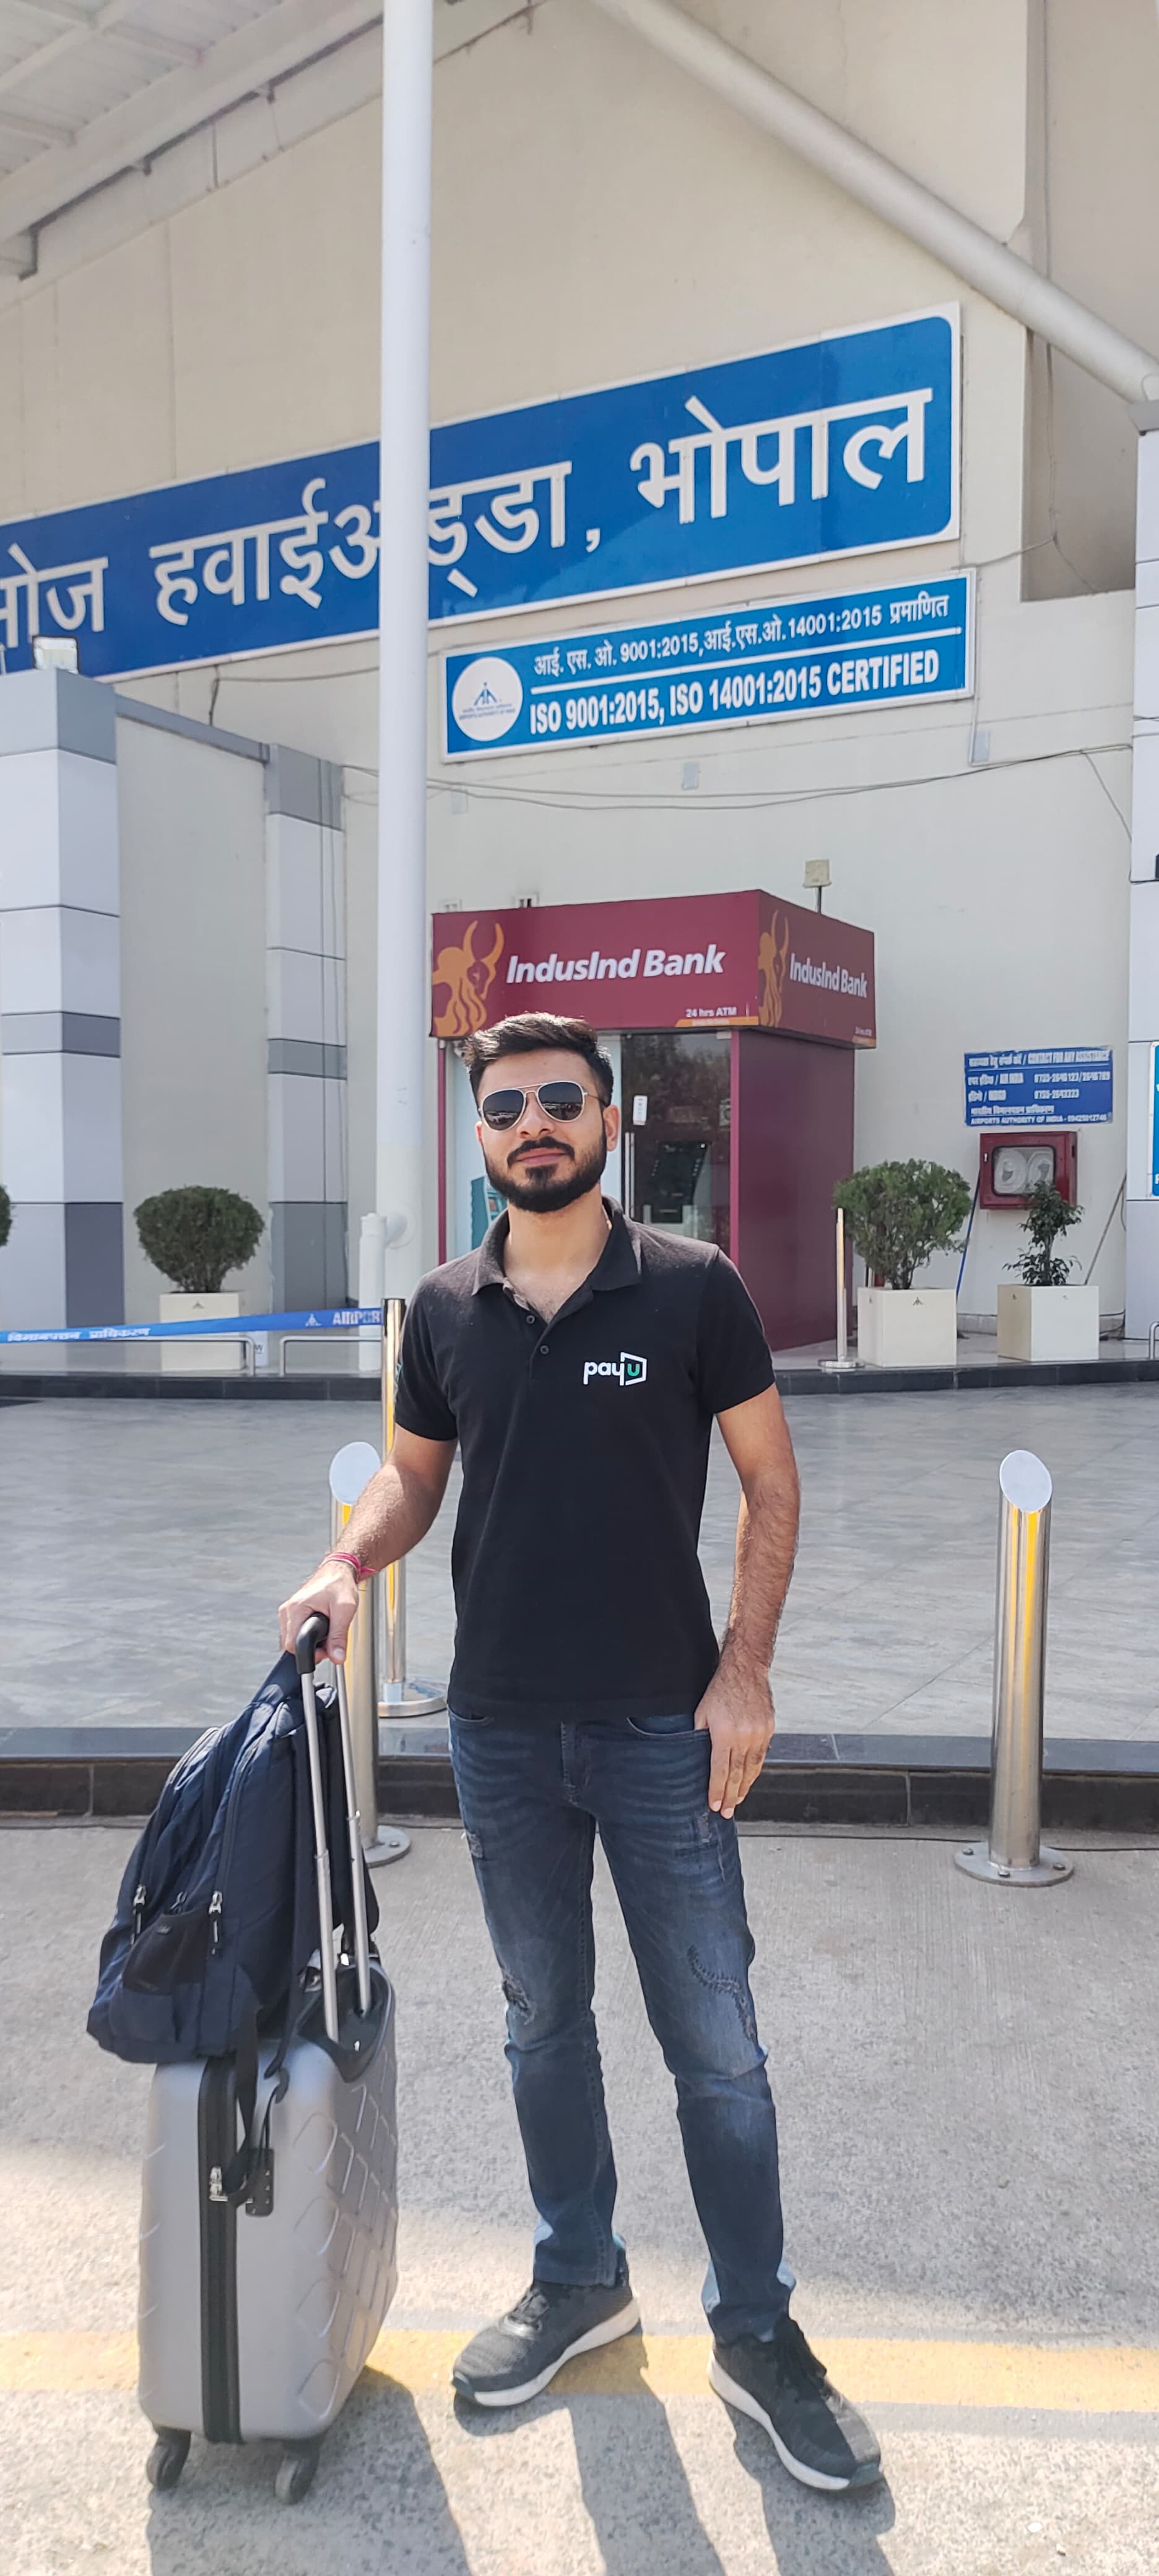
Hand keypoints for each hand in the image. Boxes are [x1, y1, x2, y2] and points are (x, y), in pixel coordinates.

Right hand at [278, 1561, 359, 1664]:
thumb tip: (337, 1658)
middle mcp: (288, 1610)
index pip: (293, 1646)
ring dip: (310, 1642)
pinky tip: (319, 1628)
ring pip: (293, 1640)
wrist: (337, 1571)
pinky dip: (307, 1635)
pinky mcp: (292, 1613)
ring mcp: (288, 1612)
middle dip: (312, 1648)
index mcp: (296, 1608)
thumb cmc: (340, 1584)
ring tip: (326, 1630)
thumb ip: (339, 1636)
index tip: (326, 1650)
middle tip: (329, 1640)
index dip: (311, 1653)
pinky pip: (295, 1633)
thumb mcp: (345, 1610)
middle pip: (292, 1645)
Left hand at [694, 1655, 774, 1818]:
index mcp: (724, 1733)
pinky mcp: (769, 1729)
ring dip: (744, 1787)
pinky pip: (761, 1756)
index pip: (720, 1770)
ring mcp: (759, 1733)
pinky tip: (748, 1780)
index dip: (717, 1791)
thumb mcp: (701, 1713)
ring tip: (737, 1801)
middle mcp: (744, 1736)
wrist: (745, 1670)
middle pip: (737, 1774)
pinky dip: (754, 1771)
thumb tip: (696, 1760)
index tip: (715, 1806)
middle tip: (727, 1813)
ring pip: (752, 1768)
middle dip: (731, 1796)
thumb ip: (700, 1737)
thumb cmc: (719, 1690)